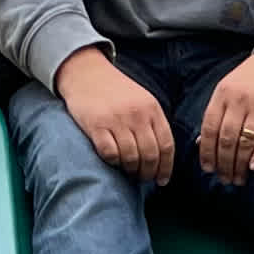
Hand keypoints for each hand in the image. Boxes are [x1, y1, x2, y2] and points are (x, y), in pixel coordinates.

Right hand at [55, 48, 173, 182]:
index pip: (166, 145)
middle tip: (142, 179)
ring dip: (130, 170)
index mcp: (152, 109)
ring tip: (128, 171)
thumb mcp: (142, 100)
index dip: (166, 167)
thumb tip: (161, 157)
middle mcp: (136, 114)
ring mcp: (116, 120)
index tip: (161, 180)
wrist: (86, 73)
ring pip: (131, 158)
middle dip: (148, 173)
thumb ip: (152, 123)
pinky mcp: (96, 125)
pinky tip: (113, 160)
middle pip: (150, 155)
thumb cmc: (115, 91)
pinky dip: (113, 162)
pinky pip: (109, 154)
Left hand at [197, 47, 253, 185]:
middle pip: (226, 139)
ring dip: (240, 164)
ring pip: (245, 140)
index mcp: (222, 95)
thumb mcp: (228, 89)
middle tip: (225, 179)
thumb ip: (216, 113)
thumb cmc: (252, 78)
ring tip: (239, 179)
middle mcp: (239, 100)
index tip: (208, 169)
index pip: (210, 129)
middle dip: (224, 163)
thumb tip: (201, 143)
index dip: (207, 152)